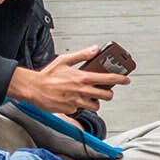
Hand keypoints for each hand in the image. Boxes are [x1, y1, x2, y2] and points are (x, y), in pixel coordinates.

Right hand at [7, 46, 129, 113]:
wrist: (33, 89)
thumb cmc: (47, 75)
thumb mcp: (65, 60)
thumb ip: (82, 55)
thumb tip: (94, 49)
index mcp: (82, 78)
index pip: (108, 79)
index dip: (120, 80)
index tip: (126, 80)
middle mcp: (82, 91)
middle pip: (106, 96)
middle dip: (108, 93)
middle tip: (104, 90)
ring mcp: (77, 102)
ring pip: (96, 105)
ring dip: (95, 101)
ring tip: (88, 95)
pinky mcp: (70, 110)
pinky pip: (81, 109)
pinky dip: (80, 105)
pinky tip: (73, 99)